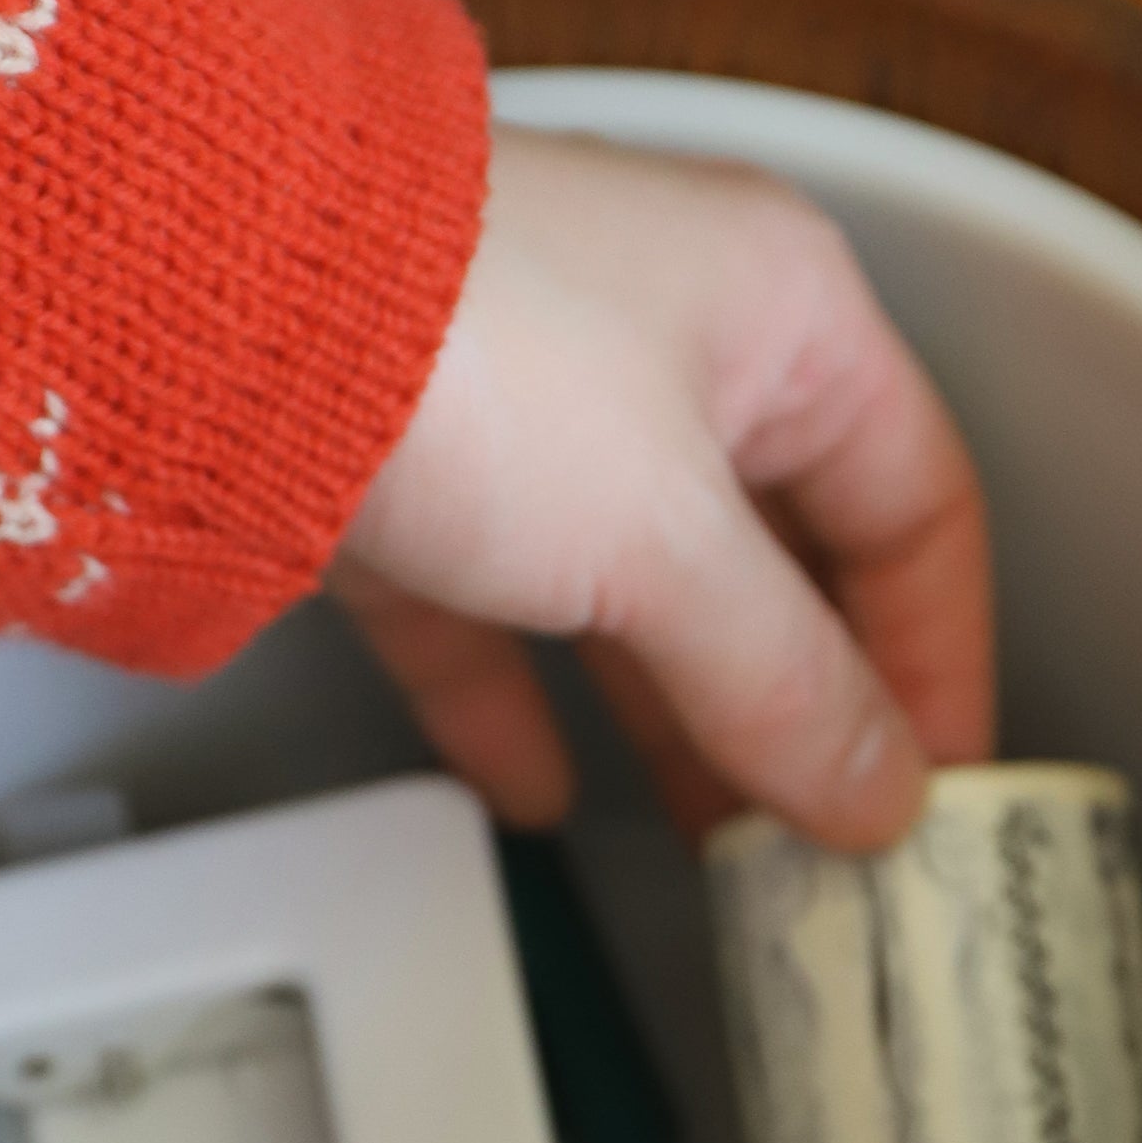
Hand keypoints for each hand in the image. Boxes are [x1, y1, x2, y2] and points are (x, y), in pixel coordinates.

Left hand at [335, 123, 995, 850]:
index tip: (932, 788)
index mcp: (781, 308)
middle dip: (803, 706)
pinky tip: (532, 791)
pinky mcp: (406, 464)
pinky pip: (489, 607)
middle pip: (779, 556)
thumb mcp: (669, 542)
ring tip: (709, 843)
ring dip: (675, 720)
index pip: (919, 503)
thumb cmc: (463, 341)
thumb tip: (875, 792)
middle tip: (825, 842)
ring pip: (636, 589)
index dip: (939, 658)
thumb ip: (783, 683)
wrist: (202, 299)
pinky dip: (516, 700)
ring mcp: (530, 399)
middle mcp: (667, 337)